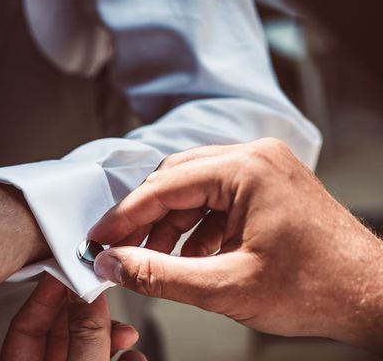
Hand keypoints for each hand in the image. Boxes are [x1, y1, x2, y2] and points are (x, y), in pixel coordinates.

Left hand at [1, 274, 145, 360]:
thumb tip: (87, 295)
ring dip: (111, 335)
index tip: (67, 271)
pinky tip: (134, 355)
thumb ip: (84, 336)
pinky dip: (122, 357)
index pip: (25, 326)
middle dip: (87, 313)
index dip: (47, 294)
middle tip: (102, 293)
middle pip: (61, 333)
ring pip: (86, 349)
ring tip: (127, 332)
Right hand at [89, 138, 382, 351]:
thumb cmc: (317, 288)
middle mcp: (255, 158)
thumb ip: (159, 275)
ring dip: (172, 226)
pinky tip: (191, 259)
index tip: (99, 236)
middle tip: (121, 248)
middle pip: (177, 180)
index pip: (164, 185)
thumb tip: (113, 265)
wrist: (374, 297)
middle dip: (147, 219)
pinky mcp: (269, 186)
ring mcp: (264, 169)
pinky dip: (199, 229)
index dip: (125, 215)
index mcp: (247, 168)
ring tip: (157, 261)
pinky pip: (218, 200)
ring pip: (195, 190)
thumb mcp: (226, 287)